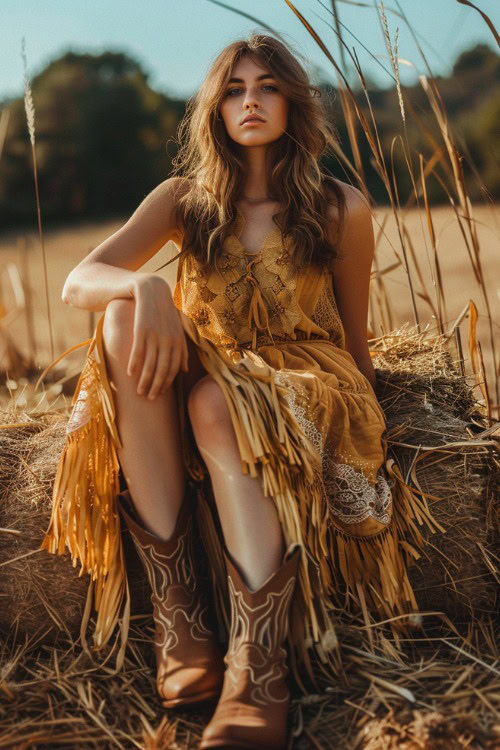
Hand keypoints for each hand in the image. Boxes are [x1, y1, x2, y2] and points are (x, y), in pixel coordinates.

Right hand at [127, 275, 188, 398]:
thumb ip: (181, 349)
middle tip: (148, 398)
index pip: (173, 368)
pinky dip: (135, 363)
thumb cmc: (162, 312)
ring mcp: (155, 334)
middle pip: (163, 369)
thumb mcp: (175, 329)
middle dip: (156, 386)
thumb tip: (185, 371)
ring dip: (144, 379)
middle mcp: (168, 339)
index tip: (159, 394)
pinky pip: (138, 350)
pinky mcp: (142, 328)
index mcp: (178, 341)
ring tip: (139, 392)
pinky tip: (130, 373)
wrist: (150, 288)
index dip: (166, 383)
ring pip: (151, 363)